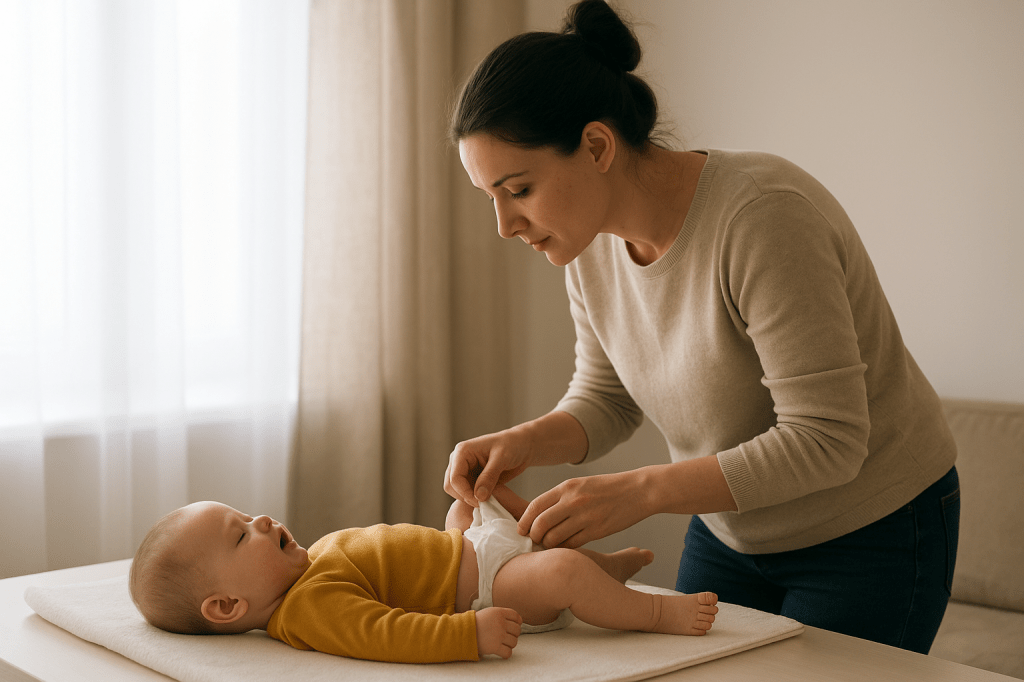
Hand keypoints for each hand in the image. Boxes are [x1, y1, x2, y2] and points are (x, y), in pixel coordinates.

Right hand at [444, 430, 531, 507]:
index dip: (465, 493)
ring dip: (469, 498)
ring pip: (457, 492)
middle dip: (465, 497)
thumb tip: (478, 497)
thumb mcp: (502, 459)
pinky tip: (489, 498)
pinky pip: (466, 493)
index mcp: (462, 452)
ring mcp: (464, 470)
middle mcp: (459, 461)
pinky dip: (475, 499)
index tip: (481, 502)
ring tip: (488, 499)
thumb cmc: (512, 446)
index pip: (454, 479)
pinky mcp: (471, 479)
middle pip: (451, 486)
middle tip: (484, 503)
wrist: (521, 446)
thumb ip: (489, 477)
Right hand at [475, 607, 521, 658]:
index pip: (516, 617)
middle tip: (506, 636)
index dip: (517, 622)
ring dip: (510, 644)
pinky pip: (508, 653)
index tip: (514, 626)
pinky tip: (501, 651)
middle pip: (517, 630)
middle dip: (513, 634)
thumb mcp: (489, 613)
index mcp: (499, 612)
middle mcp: (501, 623)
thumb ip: (501, 615)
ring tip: (503, 644)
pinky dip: (506, 653)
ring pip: (514, 642)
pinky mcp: (495, 647)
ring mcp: (498, 635)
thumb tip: (517, 621)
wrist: (463, 631)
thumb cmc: (476, 622)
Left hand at [518, 472, 650, 548]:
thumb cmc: (608, 488)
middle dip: (534, 536)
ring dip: (548, 545)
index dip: (524, 521)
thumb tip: (539, 514)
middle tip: (535, 541)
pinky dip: (566, 549)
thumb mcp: (581, 484)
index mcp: (567, 487)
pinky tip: (567, 547)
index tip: (522, 530)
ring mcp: (585, 517)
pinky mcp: (597, 531)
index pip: (535, 506)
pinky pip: (572, 545)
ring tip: (550, 546)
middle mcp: (573, 501)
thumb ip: (561, 497)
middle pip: (540, 525)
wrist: (638, 491)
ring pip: (554, 538)